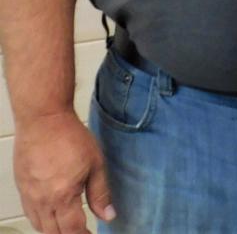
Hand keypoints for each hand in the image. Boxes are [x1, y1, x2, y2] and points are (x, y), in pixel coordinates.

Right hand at [13, 111, 114, 233]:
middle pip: (53, 233)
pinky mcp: (22, 188)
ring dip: (54, 231)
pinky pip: (30, 214)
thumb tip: (108, 215)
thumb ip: (100, 193)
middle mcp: (42, 201)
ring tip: (68, 227)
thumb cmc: (69, 137)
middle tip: (82, 231)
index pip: (72, 230)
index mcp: (62, 196)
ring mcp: (29, 196)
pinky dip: (41, 221)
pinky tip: (51, 216)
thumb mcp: (95, 163)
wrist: (43, 120)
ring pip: (40, 226)